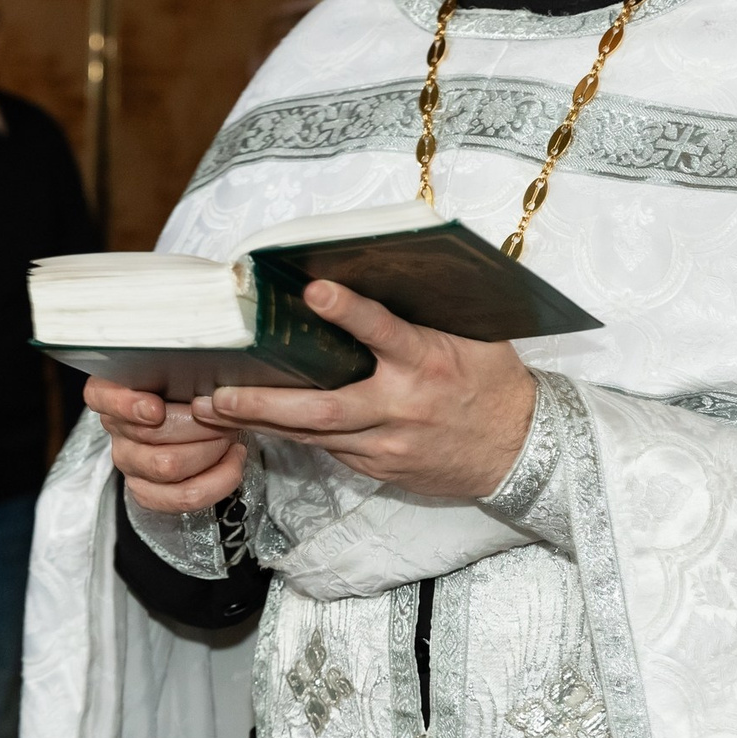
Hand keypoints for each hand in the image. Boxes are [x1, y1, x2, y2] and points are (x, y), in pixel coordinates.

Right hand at [88, 379, 244, 513]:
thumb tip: (204, 377)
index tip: (156, 410)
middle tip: (225, 416)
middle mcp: (116, 428)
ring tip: (231, 436)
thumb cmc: (186, 388)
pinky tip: (231, 461)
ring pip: (169, 466)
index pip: (102, 396)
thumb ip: (180, 367)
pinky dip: (217, 480)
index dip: (127, 406)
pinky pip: (183, 496)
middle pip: (151, 435)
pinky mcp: (146, 491)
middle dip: (200, 426)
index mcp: (112, 391)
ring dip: (212, 451)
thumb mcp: (180, 368)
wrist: (196, 421)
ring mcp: (129, 462)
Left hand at [195, 281, 535, 499]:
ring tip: (215, 411)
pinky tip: (262, 424)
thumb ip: (429, 314)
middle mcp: (403, 406)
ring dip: (264, 423)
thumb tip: (389, 269)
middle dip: (266, 403)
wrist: (521, 452)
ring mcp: (389, 443)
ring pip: (316, 436)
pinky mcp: (382, 467)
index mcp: (428, 364)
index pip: (383, 332)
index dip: (348, 311)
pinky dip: (297, 436)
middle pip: (324, 409)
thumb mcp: (473, 338)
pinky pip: (332, 450)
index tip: (313, 289)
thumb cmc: (494, 384)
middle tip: (218, 394)